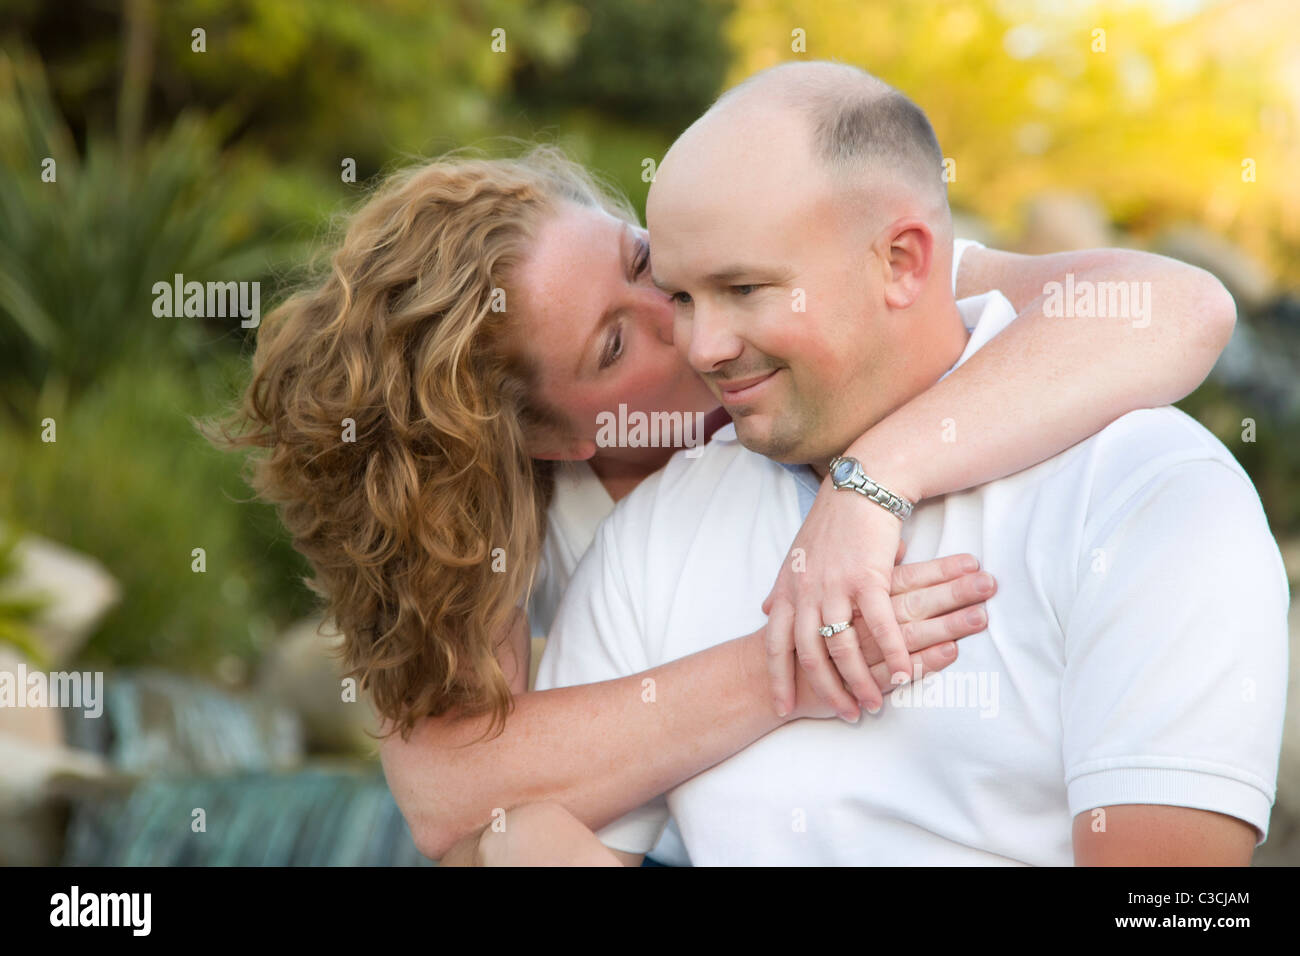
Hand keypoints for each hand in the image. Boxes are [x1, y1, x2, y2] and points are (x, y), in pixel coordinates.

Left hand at [762, 482, 994, 720]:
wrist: (860, 488)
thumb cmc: (830, 525)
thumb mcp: (794, 558)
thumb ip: (780, 590)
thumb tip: (763, 612)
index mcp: (787, 591)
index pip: (775, 645)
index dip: (777, 679)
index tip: (782, 708)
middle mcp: (806, 593)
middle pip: (809, 655)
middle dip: (825, 690)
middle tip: (843, 714)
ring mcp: (835, 587)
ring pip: (843, 647)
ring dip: (860, 681)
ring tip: (872, 704)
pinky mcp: (868, 579)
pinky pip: (881, 627)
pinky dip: (893, 655)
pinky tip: (904, 675)